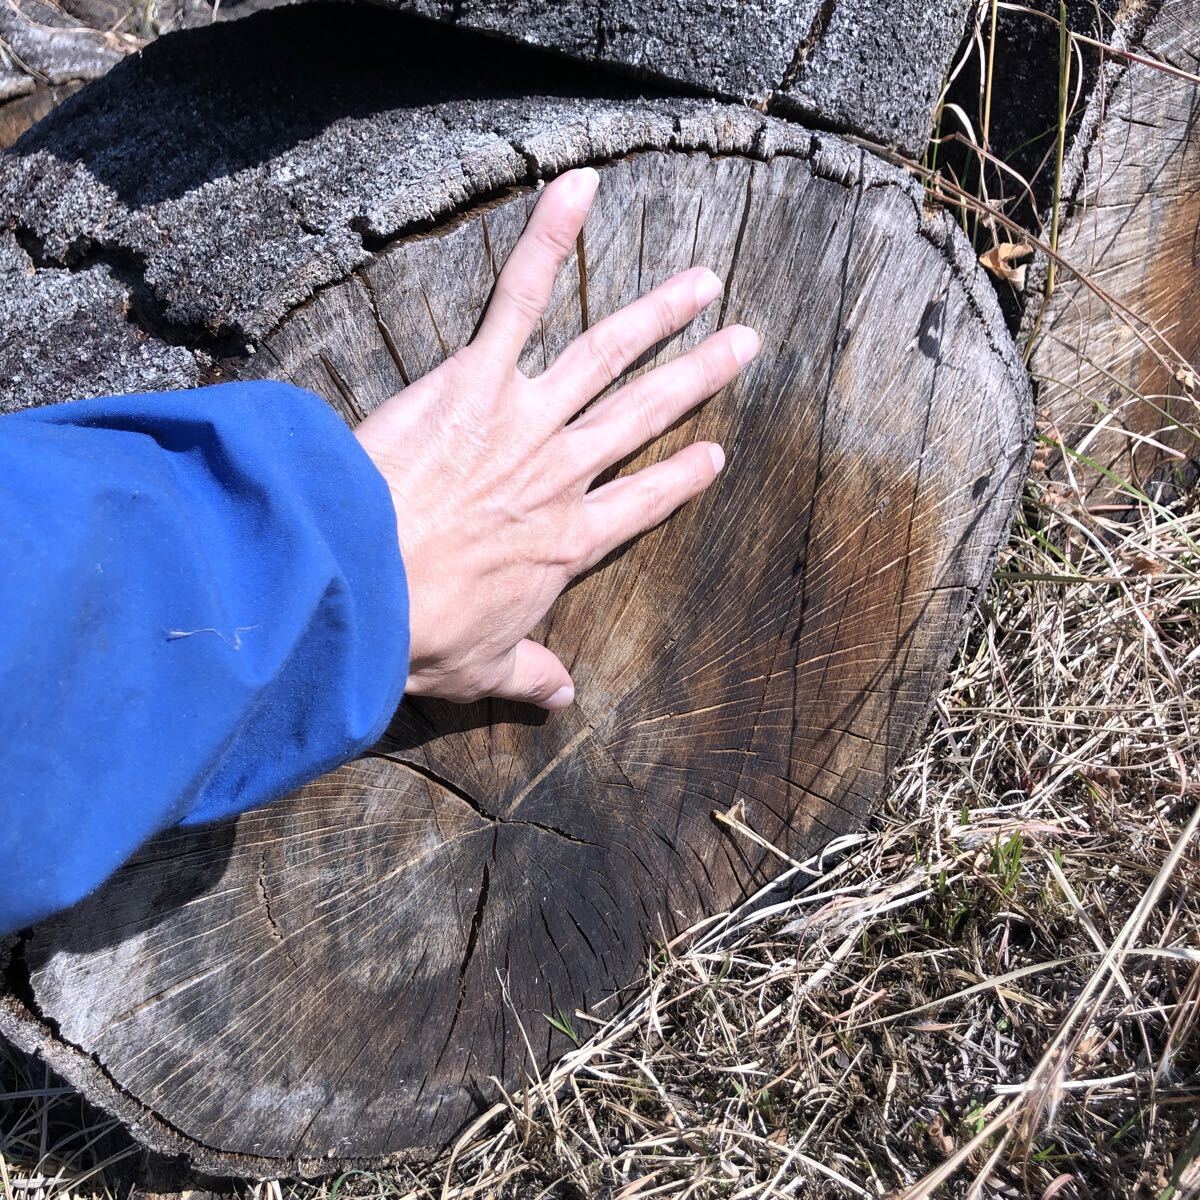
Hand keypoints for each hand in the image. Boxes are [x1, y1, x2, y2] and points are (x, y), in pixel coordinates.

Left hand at [353, 167, 759, 709]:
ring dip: (659, 313)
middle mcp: (562, 472)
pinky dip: (548, 241)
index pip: (642, 504)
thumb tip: (564, 698)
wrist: (360, 589)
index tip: (713, 456)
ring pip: (606, 355)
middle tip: (744, 342)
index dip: (681, 479)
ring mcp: (526, 418)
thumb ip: (531, 675)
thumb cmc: (417, 632)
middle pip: (644, 415)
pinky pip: (517, 301)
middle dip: (698, 378)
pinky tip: (578, 191)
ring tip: (704, 280)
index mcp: (567, 542)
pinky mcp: (477, 378)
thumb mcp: (481, 669)